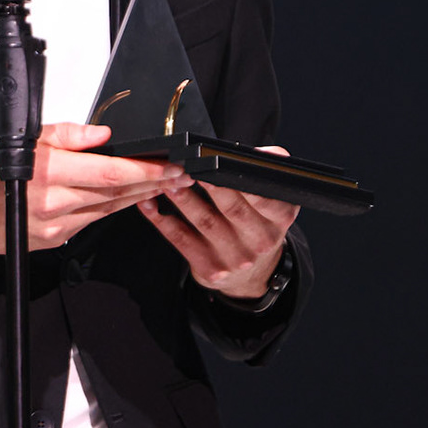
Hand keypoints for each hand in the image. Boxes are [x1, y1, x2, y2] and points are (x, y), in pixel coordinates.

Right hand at [0, 124, 192, 267]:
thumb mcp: (20, 139)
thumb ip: (65, 135)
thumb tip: (102, 134)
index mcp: (49, 174)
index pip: (112, 173)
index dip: (147, 171)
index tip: (171, 165)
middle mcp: (55, 205)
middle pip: (118, 194)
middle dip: (154, 184)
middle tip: (180, 175)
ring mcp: (56, 228)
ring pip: (109, 210)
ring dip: (139, 197)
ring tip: (163, 185)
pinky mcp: (54, 241)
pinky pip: (91, 222)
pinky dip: (112, 209)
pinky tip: (127, 200)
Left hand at [137, 146, 299, 298]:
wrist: (251, 275)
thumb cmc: (256, 224)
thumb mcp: (274, 199)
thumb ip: (268, 170)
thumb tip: (260, 152)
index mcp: (279, 219)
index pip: (266, 199)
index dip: (244, 182)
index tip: (223, 163)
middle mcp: (260, 241)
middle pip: (233, 210)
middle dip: (210, 186)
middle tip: (190, 166)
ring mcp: (235, 259)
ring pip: (205, 223)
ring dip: (183, 200)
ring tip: (166, 181)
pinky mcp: (210, 269)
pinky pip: (182, 241)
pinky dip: (162, 221)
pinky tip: (149, 205)